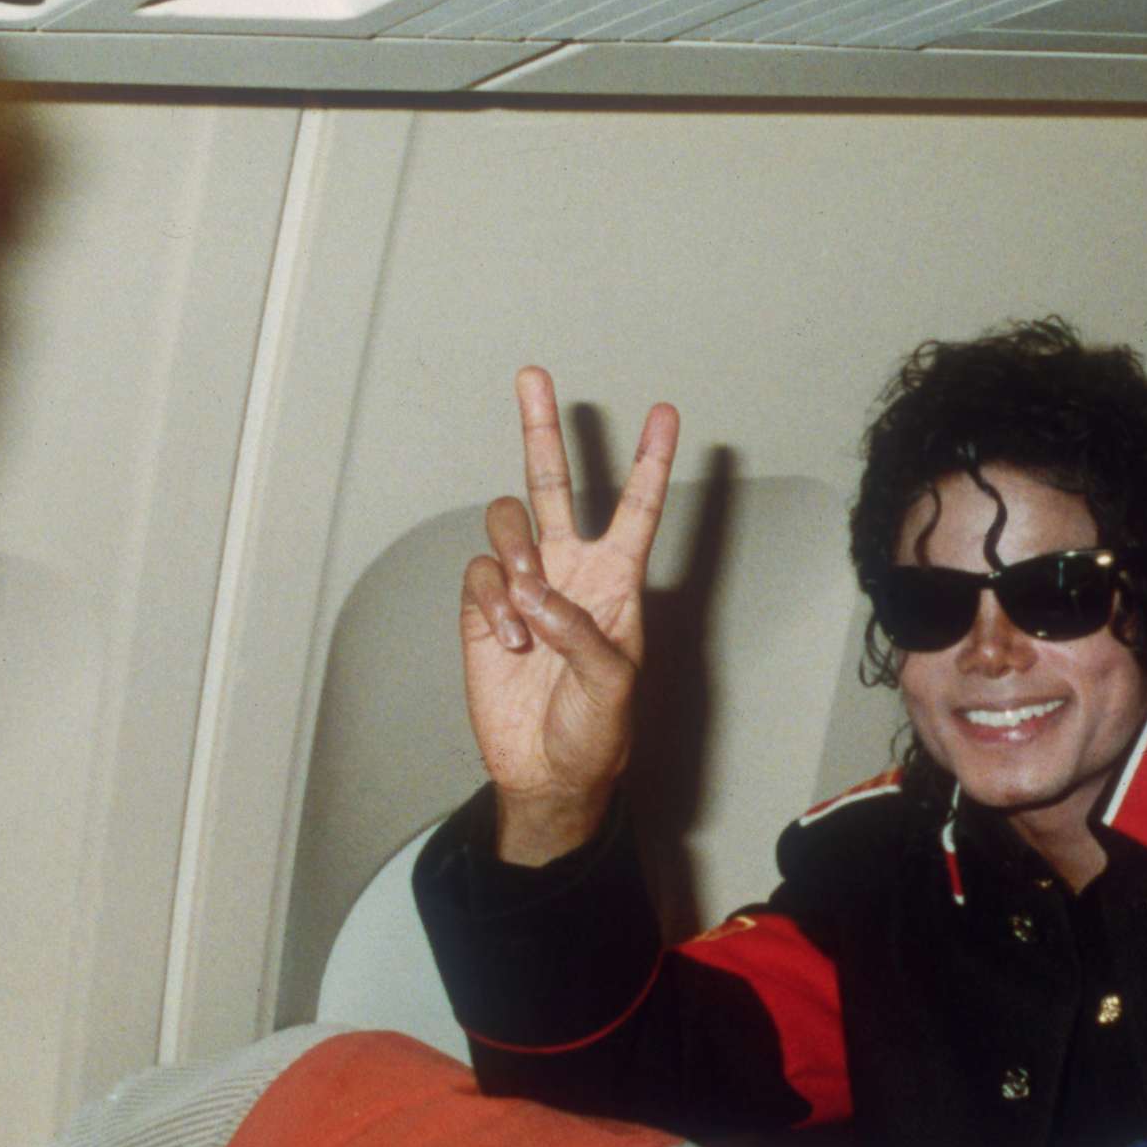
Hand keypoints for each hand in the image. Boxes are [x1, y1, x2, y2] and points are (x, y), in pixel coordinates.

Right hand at [457, 367, 678, 865]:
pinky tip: (512, 643)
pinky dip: (493, 601)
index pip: (637, 509)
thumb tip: (537, 592)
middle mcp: (570, 569)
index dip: (650, 463)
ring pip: (509, 521)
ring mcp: (523, 584)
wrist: (546, 769)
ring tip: (529, 603)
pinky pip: (479, 572)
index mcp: (617, 580)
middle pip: (555, 484)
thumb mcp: (614, 688)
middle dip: (542, 430)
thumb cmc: (596, 731)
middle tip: (534, 376)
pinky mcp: (484, 607)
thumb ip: (583, 635)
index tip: (666, 412)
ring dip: (516, 554)